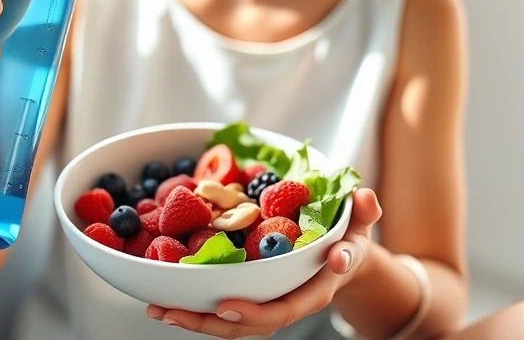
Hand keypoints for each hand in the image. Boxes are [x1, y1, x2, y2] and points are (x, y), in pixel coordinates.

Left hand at [146, 189, 382, 338]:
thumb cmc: (350, 235)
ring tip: (158, 310)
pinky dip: (194, 306)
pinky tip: (165, 300)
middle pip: (248, 325)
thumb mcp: (361, 221)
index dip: (255, 312)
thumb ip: (364, 210)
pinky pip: (222, 309)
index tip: (225, 306)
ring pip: (230, 323)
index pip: (286, 309)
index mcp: (314, 288)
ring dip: (193, 319)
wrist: (344, 254)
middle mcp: (289, 302)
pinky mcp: (252, 297)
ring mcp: (268, 303)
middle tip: (174, 313)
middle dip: (209, 322)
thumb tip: (365, 198)